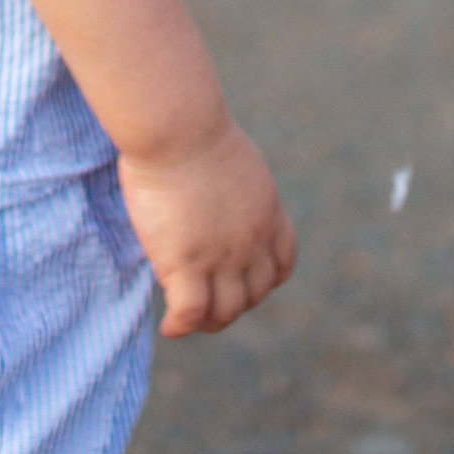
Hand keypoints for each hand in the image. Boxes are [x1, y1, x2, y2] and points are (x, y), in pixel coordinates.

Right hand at [117, 119, 296, 337]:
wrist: (178, 126)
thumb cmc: (192, 127)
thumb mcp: (231, 159)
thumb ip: (231, 187)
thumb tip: (212, 194)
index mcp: (267, 210)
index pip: (283, 261)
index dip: (266, 278)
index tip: (245, 279)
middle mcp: (252, 240)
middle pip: (255, 293)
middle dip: (236, 302)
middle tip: (210, 300)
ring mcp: (221, 256)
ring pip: (227, 311)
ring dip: (210, 321)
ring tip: (190, 320)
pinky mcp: (186, 263)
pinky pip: (191, 313)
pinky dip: (181, 326)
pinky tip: (170, 326)